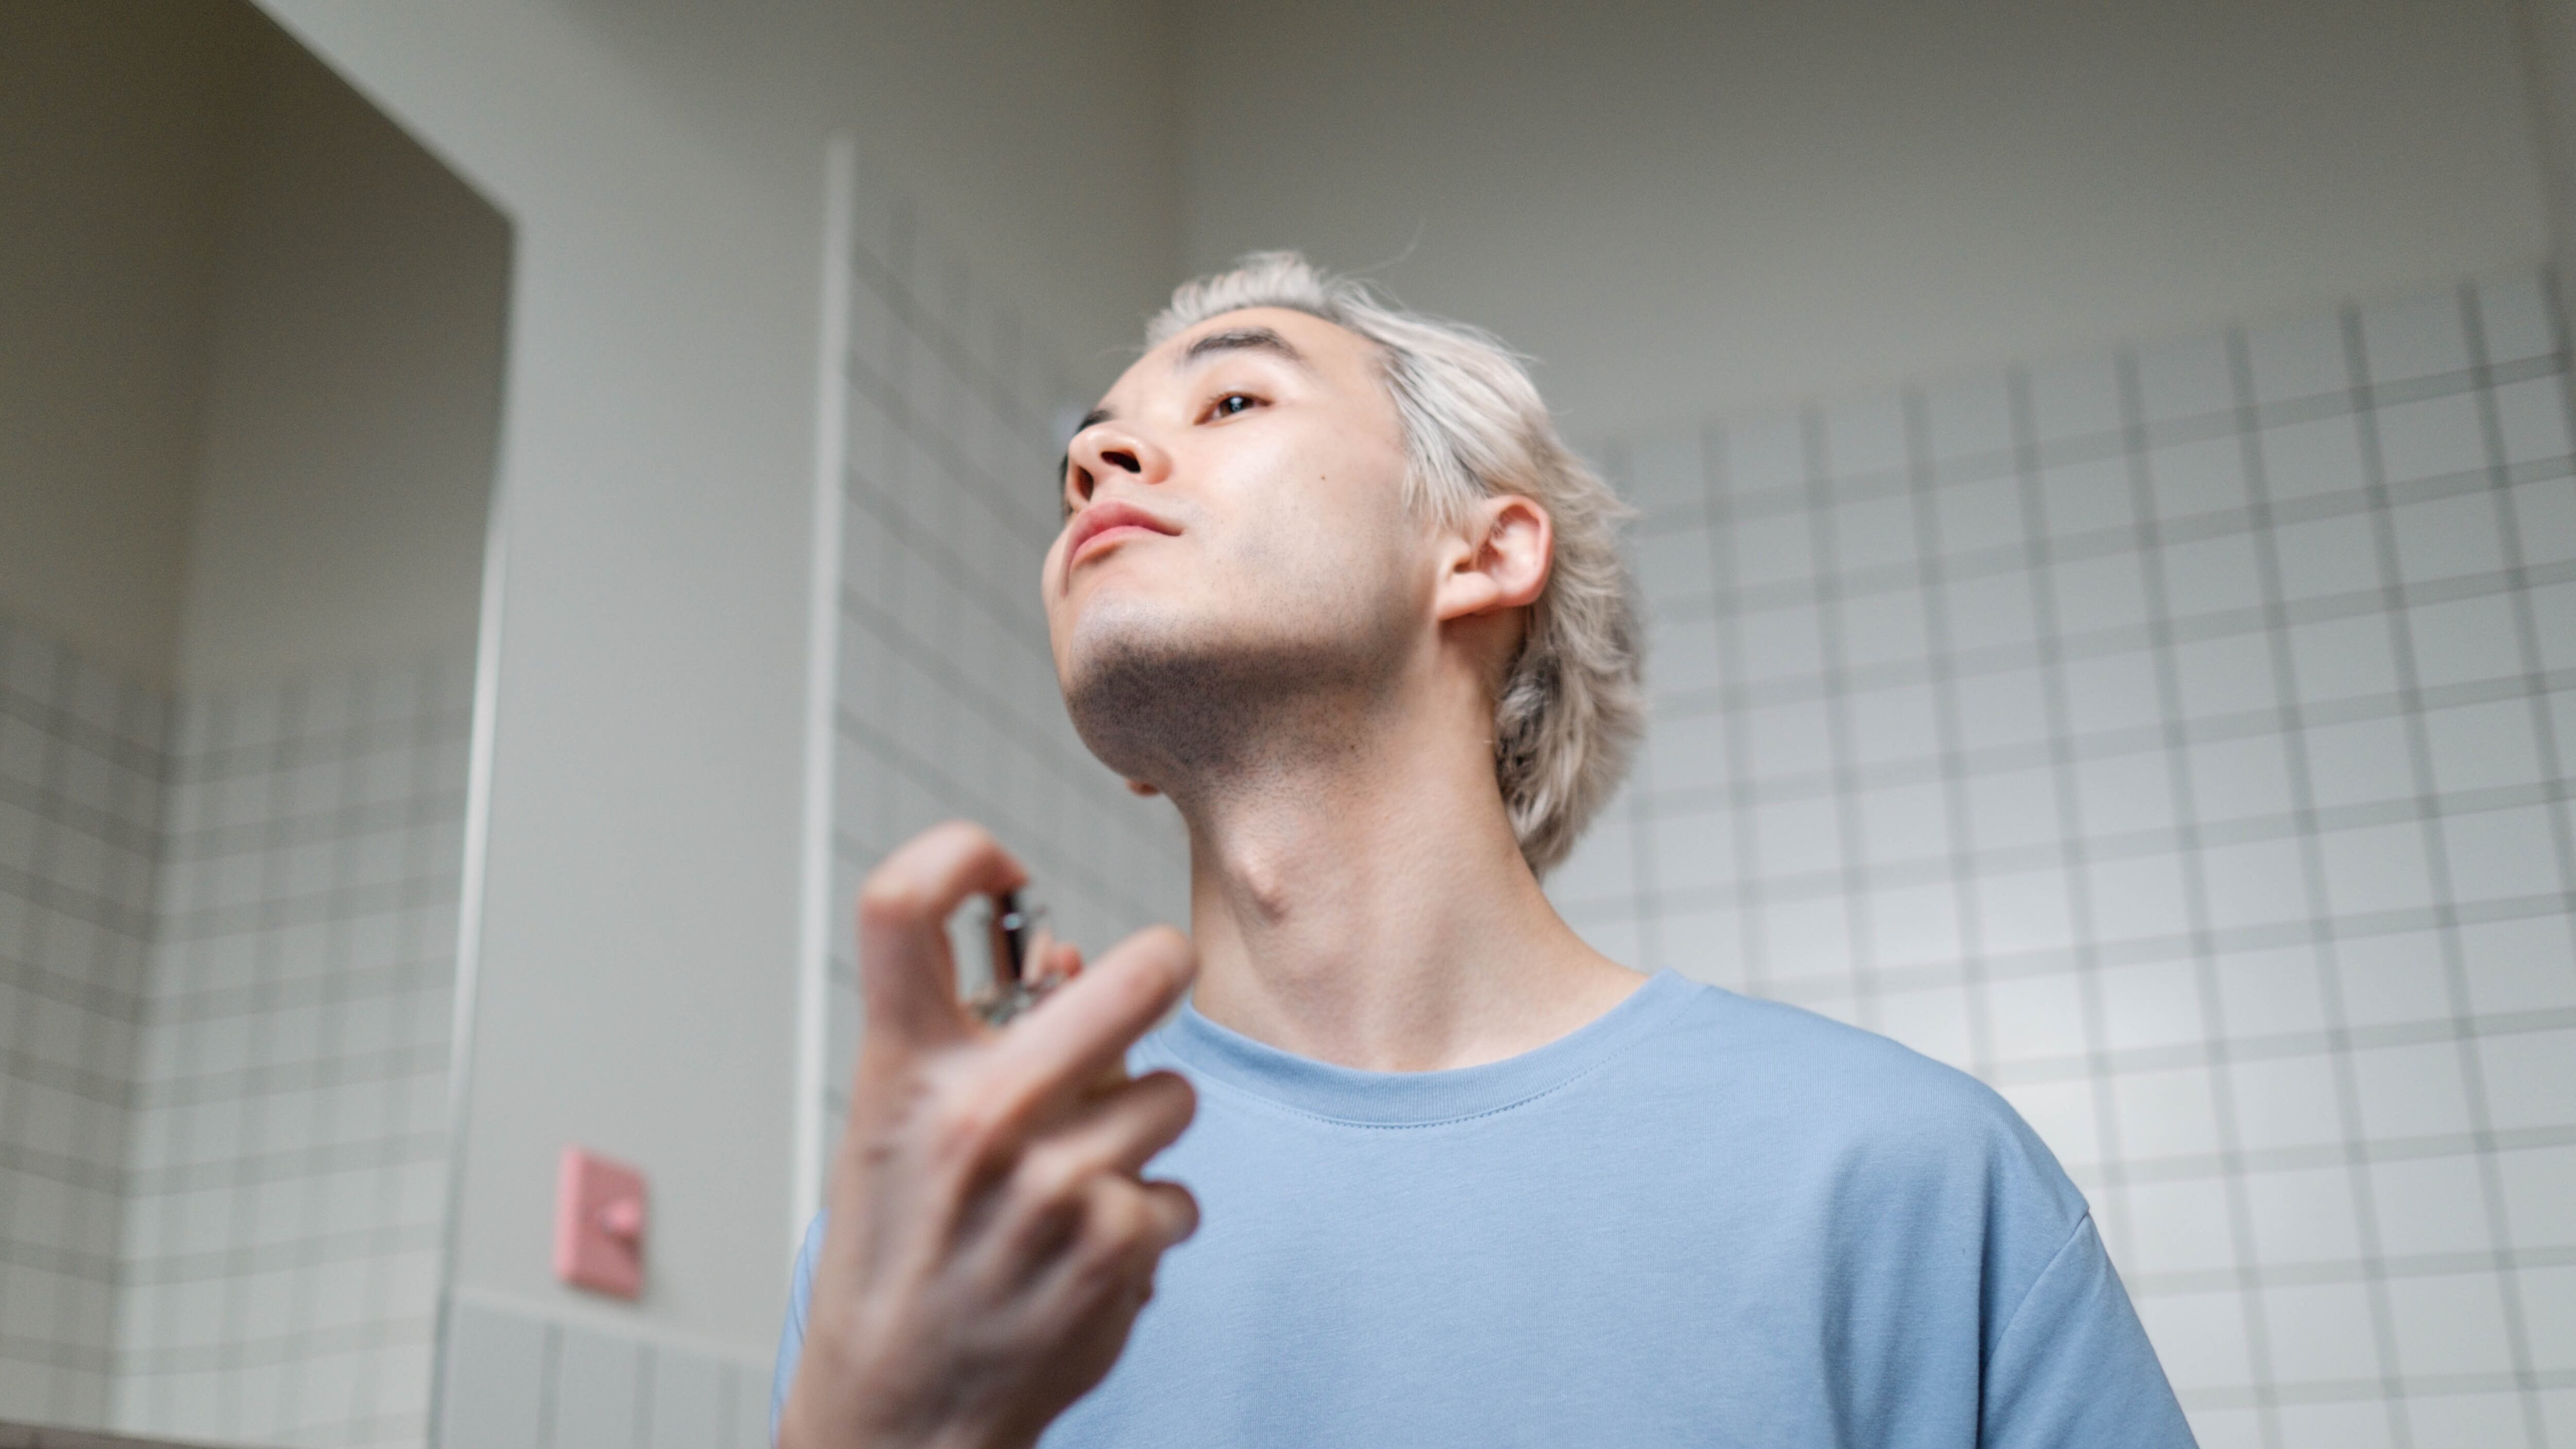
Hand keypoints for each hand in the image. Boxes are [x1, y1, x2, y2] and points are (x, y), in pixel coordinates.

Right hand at [780, 822, 1199, 1448]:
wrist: (901, 1413)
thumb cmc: (900, 1257)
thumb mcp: (902, 1132)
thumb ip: (979, 1037)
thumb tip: (1073, 954)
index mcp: (903, 1074)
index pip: (902, 904)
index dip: (959, 852)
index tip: (997, 870)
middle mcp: (978, 1116)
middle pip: (1128, 977)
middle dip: (1158, 970)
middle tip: (1158, 974)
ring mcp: (1055, 1183)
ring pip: (1170, 1097)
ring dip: (1144, 1130)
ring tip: (1080, 1177)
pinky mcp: (1118, 1245)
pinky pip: (1178, 1192)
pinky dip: (1147, 1220)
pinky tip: (1089, 1250)